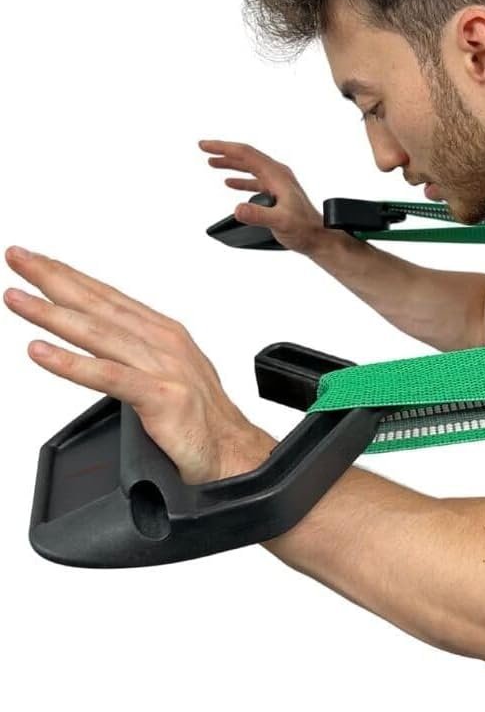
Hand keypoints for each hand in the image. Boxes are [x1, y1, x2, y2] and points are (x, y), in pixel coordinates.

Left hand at [4, 246, 266, 485]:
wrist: (235, 453)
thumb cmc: (202, 419)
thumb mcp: (167, 375)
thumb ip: (135, 355)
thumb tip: (99, 345)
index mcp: (164, 333)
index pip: (108, 297)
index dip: (70, 275)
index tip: (36, 259)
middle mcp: (164, 343)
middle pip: (99, 305)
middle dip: (54, 278)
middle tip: (19, 257)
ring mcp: (164, 368)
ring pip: (98, 334)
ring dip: (52, 314)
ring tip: (17, 298)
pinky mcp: (161, 397)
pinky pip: (108, 376)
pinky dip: (71, 363)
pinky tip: (41, 351)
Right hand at [199, 139, 326, 254]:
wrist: (319, 238)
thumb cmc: (305, 229)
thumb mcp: (280, 222)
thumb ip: (258, 216)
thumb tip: (237, 209)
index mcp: (277, 175)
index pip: (246, 154)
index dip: (224, 147)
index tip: (205, 145)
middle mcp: (278, 175)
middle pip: (247, 156)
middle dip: (224, 151)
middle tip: (204, 149)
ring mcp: (278, 184)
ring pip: (250, 167)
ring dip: (231, 164)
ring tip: (213, 163)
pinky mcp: (277, 194)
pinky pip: (255, 181)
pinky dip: (241, 179)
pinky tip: (230, 183)